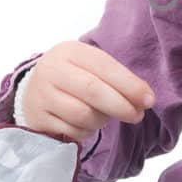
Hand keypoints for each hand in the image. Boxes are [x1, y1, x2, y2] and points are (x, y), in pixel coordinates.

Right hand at [18, 40, 156, 144]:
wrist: (33, 91)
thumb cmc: (73, 78)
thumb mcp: (91, 67)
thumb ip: (118, 79)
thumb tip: (145, 99)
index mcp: (69, 51)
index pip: (104, 67)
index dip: (130, 85)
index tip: (149, 100)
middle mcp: (51, 70)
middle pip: (93, 91)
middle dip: (121, 106)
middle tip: (137, 116)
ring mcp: (41, 95)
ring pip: (83, 114)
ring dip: (102, 120)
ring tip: (106, 117)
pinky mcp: (37, 119)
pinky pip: (72, 131)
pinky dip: (87, 131)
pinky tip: (87, 124)